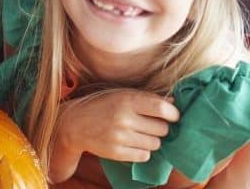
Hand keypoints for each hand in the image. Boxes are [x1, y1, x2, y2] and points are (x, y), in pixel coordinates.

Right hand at [58, 89, 179, 162]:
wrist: (75, 124)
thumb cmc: (102, 106)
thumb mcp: (121, 95)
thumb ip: (146, 98)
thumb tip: (174, 103)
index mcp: (127, 100)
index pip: (162, 108)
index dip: (173, 113)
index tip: (173, 115)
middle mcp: (124, 119)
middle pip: (162, 128)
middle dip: (161, 127)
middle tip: (151, 124)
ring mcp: (120, 138)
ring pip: (155, 143)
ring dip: (152, 139)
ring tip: (140, 134)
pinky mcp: (117, 153)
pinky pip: (145, 155)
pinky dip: (143, 150)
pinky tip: (133, 143)